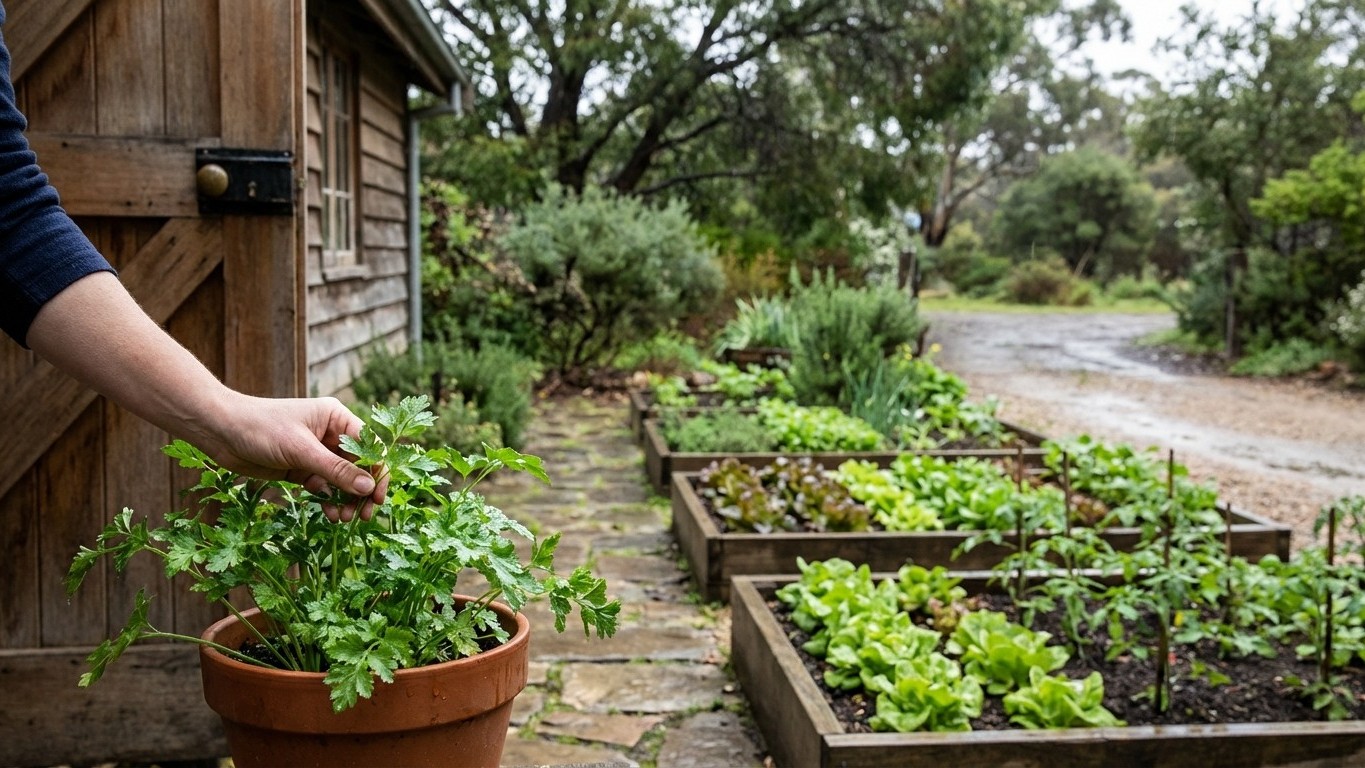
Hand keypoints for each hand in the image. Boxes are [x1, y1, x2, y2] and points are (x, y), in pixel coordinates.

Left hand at [197, 394, 387, 521]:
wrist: (220, 432)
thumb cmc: (261, 428)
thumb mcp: (301, 450)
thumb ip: (336, 471)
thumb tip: (369, 487)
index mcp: (336, 419)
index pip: (369, 446)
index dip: (378, 471)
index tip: (377, 497)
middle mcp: (330, 435)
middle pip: (358, 466)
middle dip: (362, 490)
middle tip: (363, 516)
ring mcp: (315, 453)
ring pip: (342, 480)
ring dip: (345, 499)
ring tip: (342, 518)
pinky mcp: (301, 469)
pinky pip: (323, 488)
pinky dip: (328, 501)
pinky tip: (330, 514)